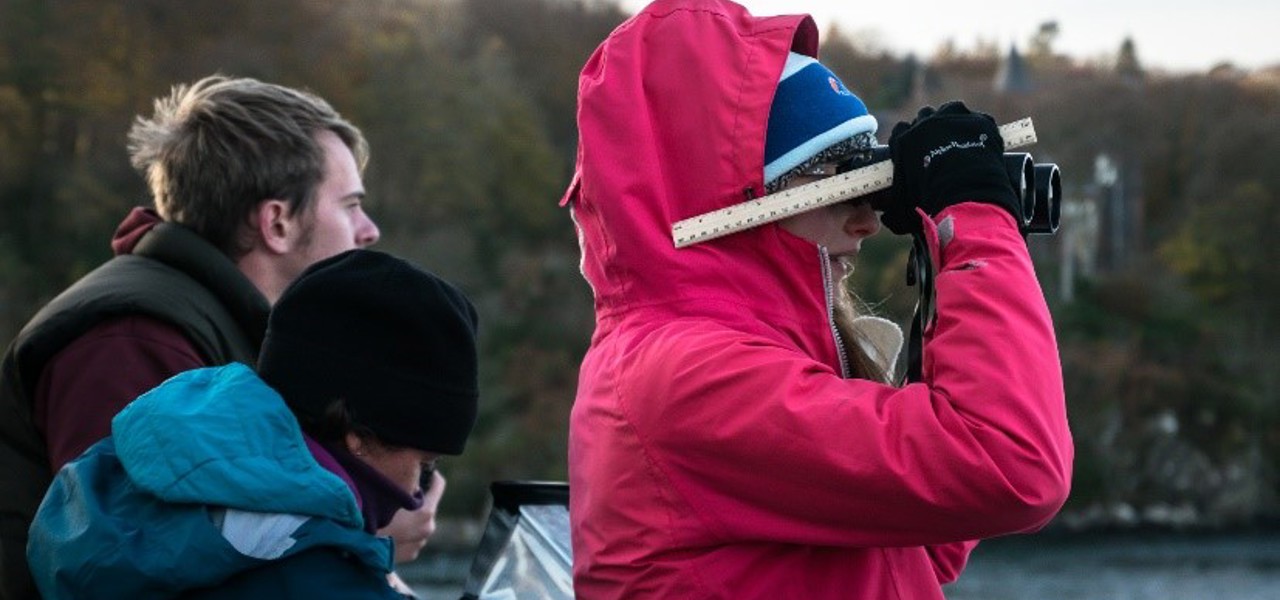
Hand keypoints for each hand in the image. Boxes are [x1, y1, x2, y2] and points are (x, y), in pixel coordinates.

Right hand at [378, 469, 446, 562]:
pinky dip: (403, 532)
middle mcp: (427, 528)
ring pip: (418, 522)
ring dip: (409, 518)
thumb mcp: (388, 494)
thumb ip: (405, 485)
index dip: (430, 476)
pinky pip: (411, 537)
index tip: (423, 473)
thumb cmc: (369, 518)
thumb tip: (412, 482)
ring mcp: (419, 543)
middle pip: (427, 505)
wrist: (357, 550)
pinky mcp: (411, 554)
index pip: (439, 485)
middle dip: (416, 500)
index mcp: (425, 512)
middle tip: (397, 496)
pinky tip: (387, 531)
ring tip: (388, 516)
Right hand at [881, 101, 1019, 233]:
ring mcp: (954, 118)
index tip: (916, 151)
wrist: (967, 197)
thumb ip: (892, 208)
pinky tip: (981, 145)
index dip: (909, 141)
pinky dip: (979, 130)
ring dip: (953, 122)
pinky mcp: (978, 121)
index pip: (901, 131)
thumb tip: (887, 217)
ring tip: (961, 141)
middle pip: (925, 117)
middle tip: (939, 148)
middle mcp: (926, 123)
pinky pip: (977, 120)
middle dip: (930, 129)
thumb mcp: (901, 210)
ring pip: (951, 112)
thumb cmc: (930, 204)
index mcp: (904, 140)